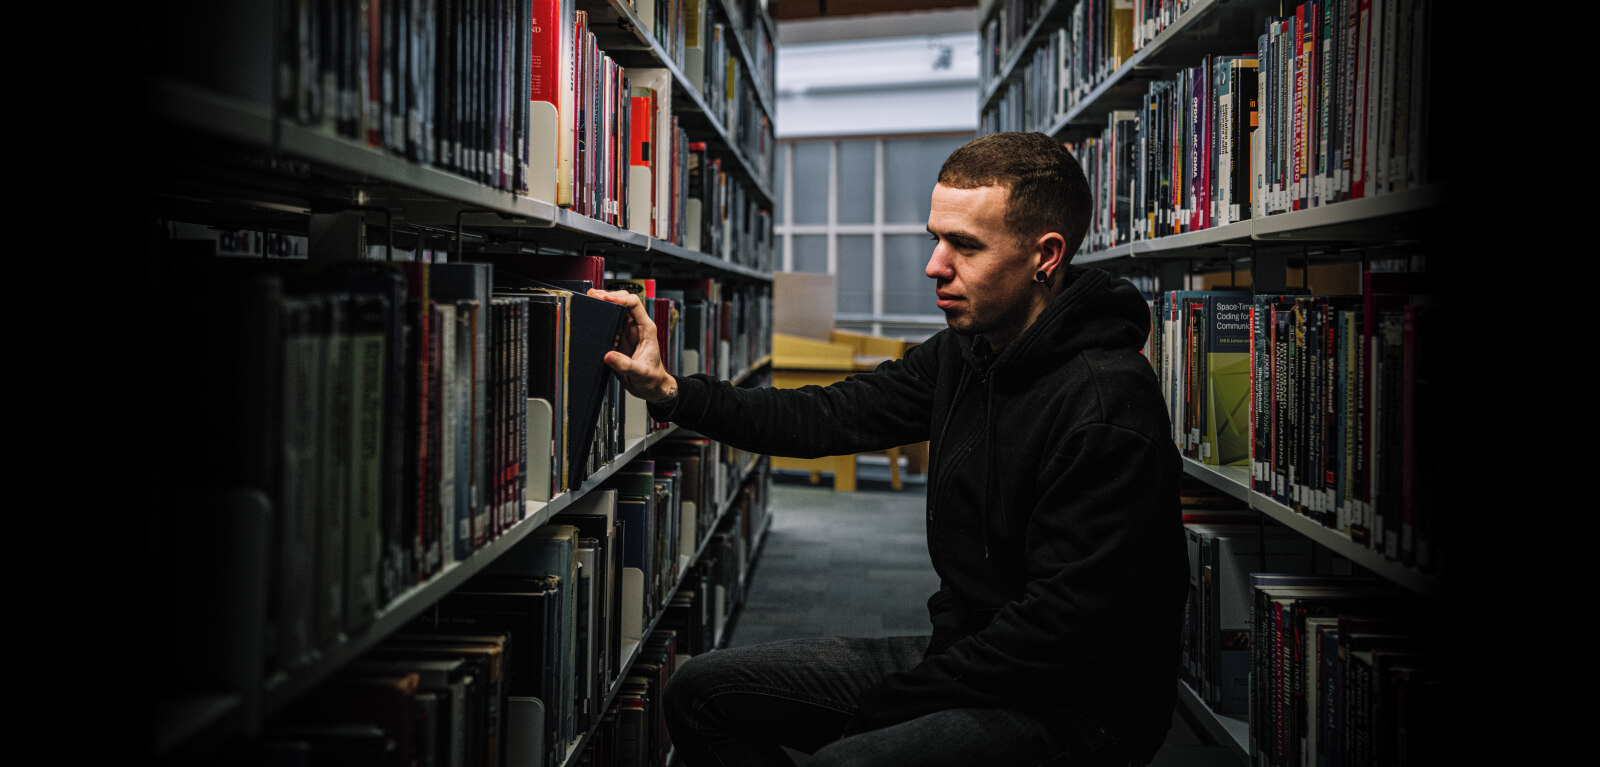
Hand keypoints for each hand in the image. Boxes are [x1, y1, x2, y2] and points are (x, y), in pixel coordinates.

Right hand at [587, 288, 678, 404]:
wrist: (650, 387)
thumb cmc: (652, 378)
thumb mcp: (640, 372)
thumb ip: (625, 364)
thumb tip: (608, 355)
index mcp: (646, 329)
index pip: (634, 304)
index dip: (620, 298)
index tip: (606, 299)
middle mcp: (636, 327)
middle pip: (623, 302)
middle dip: (608, 296)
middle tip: (593, 295)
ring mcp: (626, 332)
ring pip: (615, 310)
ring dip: (603, 304)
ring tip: (589, 299)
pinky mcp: (618, 339)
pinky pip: (608, 323)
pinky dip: (600, 317)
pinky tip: (590, 315)